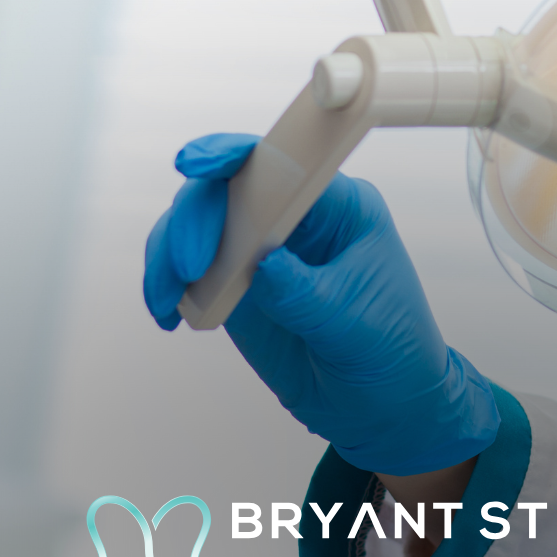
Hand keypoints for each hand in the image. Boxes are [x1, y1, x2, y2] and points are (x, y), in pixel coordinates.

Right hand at [143, 134, 497, 474]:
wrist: (382, 403)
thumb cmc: (389, 347)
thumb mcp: (355, 319)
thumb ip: (305, 291)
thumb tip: (264, 264)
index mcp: (338, 206)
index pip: (281, 160)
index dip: (233, 153)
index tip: (195, 165)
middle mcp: (294, 217)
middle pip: (223, 189)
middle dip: (193, 221)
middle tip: (187, 267)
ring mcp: (260, 248)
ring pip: (195, 227)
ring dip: (169, 256)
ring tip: (168, 300)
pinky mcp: (235, 283)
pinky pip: (187, 269)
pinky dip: (167, 285)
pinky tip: (168, 313)